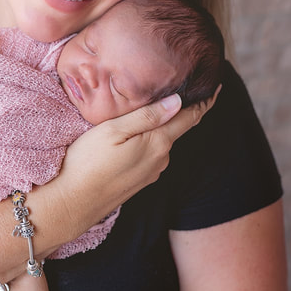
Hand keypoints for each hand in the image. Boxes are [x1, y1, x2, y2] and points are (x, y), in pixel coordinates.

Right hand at [50, 90, 217, 237]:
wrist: (73, 204)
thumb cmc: (87, 162)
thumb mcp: (113, 130)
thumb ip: (146, 116)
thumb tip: (178, 101)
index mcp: (158, 143)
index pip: (190, 117)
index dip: (205, 100)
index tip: (218, 86)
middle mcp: (161, 159)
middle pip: (178, 128)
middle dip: (184, 110)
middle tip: (187, 87)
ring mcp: (151, 172)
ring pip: (164, 141)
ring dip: (164, 125)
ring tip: (158, 106)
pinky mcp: (139, 181)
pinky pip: (153, 154)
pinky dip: (152, 140)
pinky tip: (139, 134)